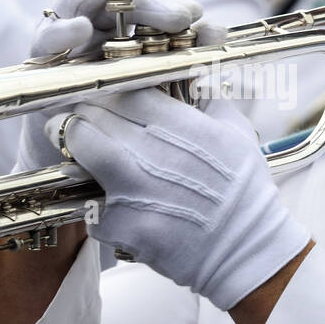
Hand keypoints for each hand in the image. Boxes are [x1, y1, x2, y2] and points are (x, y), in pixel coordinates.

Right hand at [16, 0, 210, 173]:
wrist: (84, 169)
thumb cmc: (126, 126)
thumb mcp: (163, 92)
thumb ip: (188, 60)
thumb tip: (217, 29)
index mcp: (120, 31)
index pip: (143, 2)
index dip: (168, 2)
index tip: (196, 15)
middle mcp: (90, 29)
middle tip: (180, 14)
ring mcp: (63, 42)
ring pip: (78, 0)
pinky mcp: (40, 64)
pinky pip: (45, 38)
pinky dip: (62, 30)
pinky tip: (82, 29)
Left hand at [44, 90, 309, 310]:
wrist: (247, 250)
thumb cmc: (245, 191)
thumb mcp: (238, 131)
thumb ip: (209, 96)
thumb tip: (191, 73)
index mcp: (180, 125)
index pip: (122, 90)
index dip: (107, 91)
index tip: (104, 97)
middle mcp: (152, 153)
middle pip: (93, 115)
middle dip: (85, 116)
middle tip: (86, 121)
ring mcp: (133, 190)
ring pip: (81, 151)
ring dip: (78, 148)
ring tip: (83, 150)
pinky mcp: (122, 225)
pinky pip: (89, 203)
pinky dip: (95, 204)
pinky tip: (110, 204)